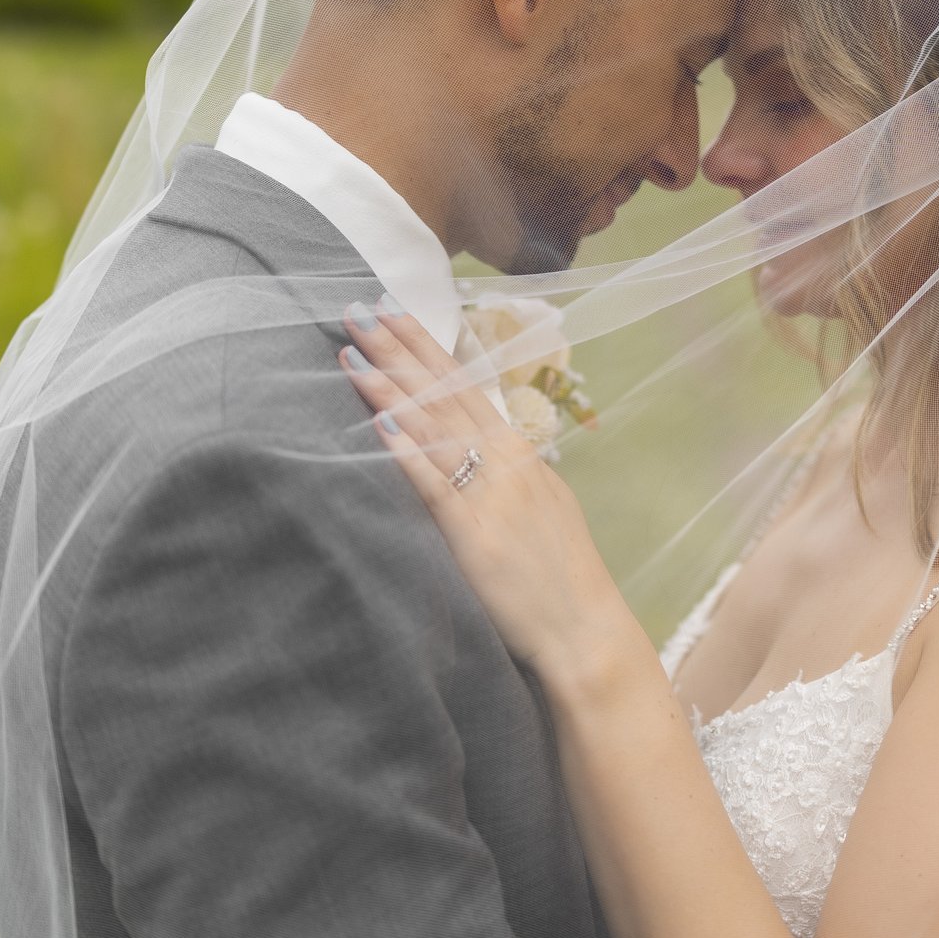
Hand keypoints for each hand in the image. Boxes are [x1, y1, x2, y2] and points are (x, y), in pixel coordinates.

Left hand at [340, 301, 639, 693]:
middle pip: (444, 392)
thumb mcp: (540, 505)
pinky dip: (406, 449)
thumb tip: (472, 448)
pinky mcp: (474, 533)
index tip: (394, 312)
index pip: (464, 386)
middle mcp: (506, 460)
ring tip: (353, 351)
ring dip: (390, 386)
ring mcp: (491, 493)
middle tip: (360, 307)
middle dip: (400, 347)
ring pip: (434, 426)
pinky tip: (379, 421)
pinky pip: (435, 483)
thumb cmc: (560, 575)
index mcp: (519, 452)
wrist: (585, 630)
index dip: (426, 347)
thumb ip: (506, 473)